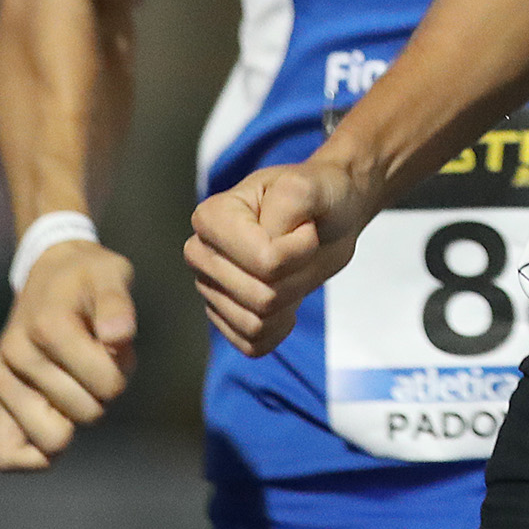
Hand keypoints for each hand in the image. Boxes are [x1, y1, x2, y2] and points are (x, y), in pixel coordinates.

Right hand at [0, 239, 135, 471]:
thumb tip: (119, 336)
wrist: (48, 275)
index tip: (116, 348)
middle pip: (87, 414)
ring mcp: (1, 380)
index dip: (123, 372)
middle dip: (103, 393)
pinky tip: (58, 423)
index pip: (107, 385)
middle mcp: (17, 356)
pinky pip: (8, 456)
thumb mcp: (111, 274)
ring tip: (76, 384)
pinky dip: (39, 453)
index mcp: (49, 326)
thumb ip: (118, 302)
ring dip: (75, 418)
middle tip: (96, 362)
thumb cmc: (87, 279)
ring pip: (53, 441)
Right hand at [185, 162, 361, 355]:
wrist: (328, 217)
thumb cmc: (317, 195)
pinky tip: (286, 299)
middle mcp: (200, 254)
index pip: (265, 261)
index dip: (300, 248)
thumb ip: (292, 198)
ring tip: (292, 268)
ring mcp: (209, 288)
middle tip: (302, 248)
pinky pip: (252, 344)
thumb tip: (269, 235)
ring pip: (256, 324)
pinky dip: (279, 327)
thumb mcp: (311, 184)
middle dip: (297, 276)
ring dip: (290, 299)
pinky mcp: (225, 317)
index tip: (305, 226)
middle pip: (261, 297)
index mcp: (211, 217)